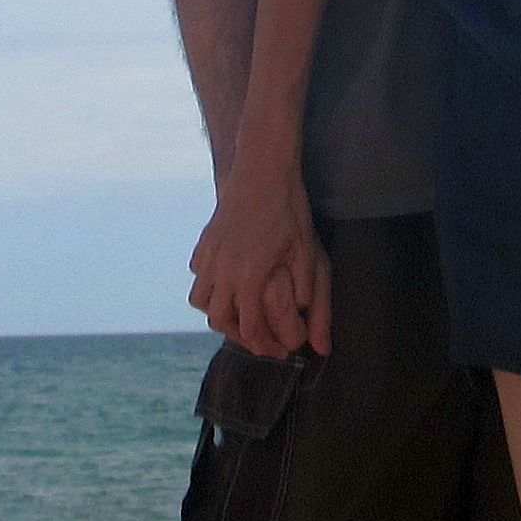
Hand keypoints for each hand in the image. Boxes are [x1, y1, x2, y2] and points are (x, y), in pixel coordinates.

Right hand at [189, 164, 331, 360]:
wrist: (262, 169)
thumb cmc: (289, 211)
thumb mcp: (308, 256)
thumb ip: (312, 300)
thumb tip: (321, 344)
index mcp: (250, 278)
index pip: (249, 328)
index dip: (264, 345)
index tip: (280, 351)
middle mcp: (224, 271)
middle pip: (220, 321)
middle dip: (240, 336)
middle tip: (261, 340)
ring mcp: (210, 256)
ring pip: (202, 301)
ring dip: (220, 314)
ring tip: (241, 317)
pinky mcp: (205, 243)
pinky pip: (199, 277)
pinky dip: (209, 289)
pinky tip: (228, 285)